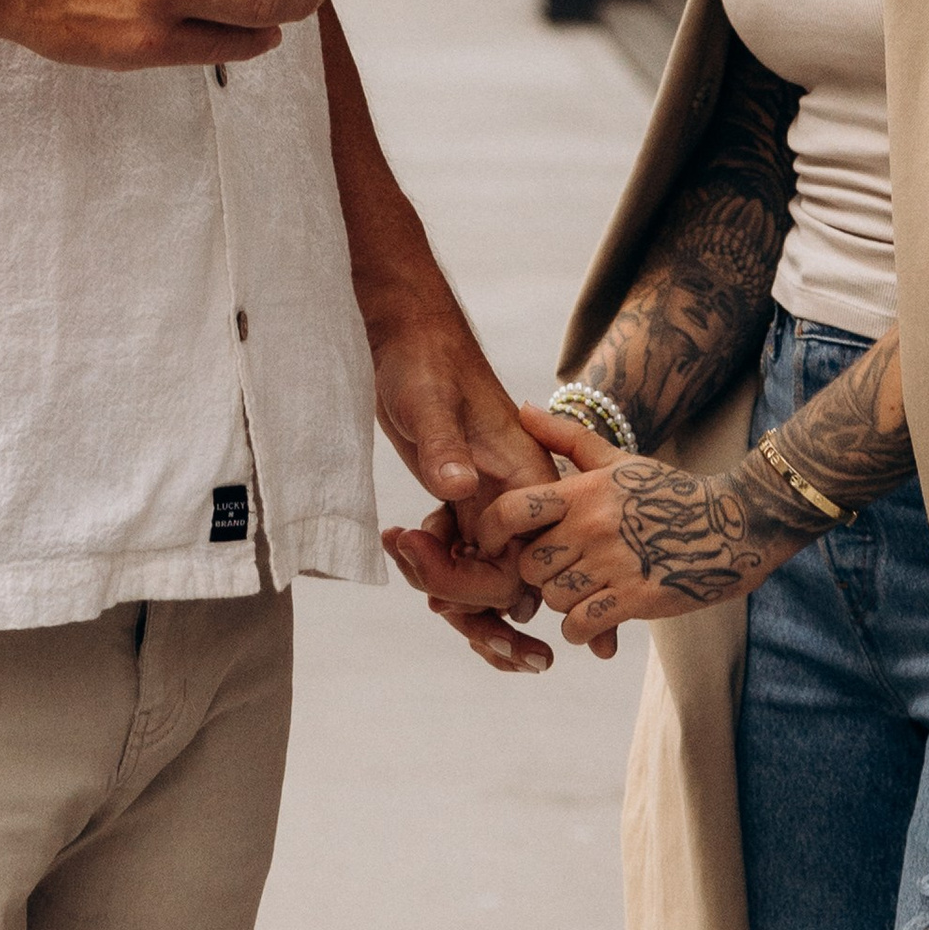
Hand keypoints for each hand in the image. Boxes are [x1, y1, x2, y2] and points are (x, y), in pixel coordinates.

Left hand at [371, 317, 565, 674]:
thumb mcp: (430, 399)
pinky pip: (463, 559)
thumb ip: (445, 445)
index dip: (476, 583)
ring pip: (485, 579)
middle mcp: (516, 499)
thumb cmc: (425, 356)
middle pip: (507, 586)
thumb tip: (458, 488)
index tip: (428, 560)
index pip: (522, 565)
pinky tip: (401, 541)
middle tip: (414, 569)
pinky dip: (434, 567)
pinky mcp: (464, 502)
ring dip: (446, 588)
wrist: (405, 332)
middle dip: (462, 597)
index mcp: (527, 477)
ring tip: (404, 554)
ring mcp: (490, 503)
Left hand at [478, 403, 797, 652]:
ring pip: (552, 598)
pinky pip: (580, 625)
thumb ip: (565, 436)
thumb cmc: (667, 491)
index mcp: (584, 489)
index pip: (512, 510)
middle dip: (536, 573)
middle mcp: (593, 524)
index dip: (490, 531)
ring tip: (582, 589)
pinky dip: (581, 628)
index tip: (492, 545)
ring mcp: (614, 563)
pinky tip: (594, 616)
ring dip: (562, 601)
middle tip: (556, 571)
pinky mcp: (635, 599)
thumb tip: (522, 407)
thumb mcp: (616, 459)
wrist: (731, 525)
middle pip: (528, 564)